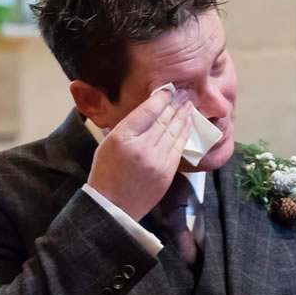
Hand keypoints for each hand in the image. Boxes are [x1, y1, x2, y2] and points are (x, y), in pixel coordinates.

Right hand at [87, 87, 192, 219]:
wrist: (113, 205)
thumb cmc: (106, 171)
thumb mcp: (108, 142)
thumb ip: (128, 125)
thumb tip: (149, 108)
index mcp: (123, 137)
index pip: (147, 110)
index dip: (161, 98)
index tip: (168, 90)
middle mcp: (142, 147)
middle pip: (164, 119)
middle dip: (176, 104)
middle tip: (184, 92)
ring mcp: (158, 161)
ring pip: (175, 131)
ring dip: (183, 115)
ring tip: (189, 104)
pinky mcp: (168, 171)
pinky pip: (179, 147)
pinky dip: (184, 133)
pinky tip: (187, 124)